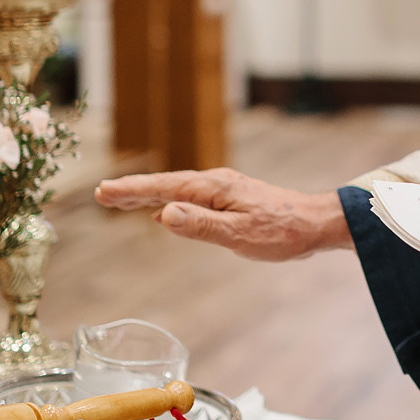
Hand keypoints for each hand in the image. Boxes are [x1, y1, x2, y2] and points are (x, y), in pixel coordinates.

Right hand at [93, 168, 351, 261]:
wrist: (316, 224)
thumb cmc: (282, 232)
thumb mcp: (239, 235)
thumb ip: (201, 226)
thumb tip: (164, 215)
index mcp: (214, 189)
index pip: (164, 188)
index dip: (133, 191)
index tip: (105, 192)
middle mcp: (216, 183)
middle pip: (167, 185)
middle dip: (134, 190)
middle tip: (103, 194)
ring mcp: (224, 190)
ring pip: (178, 190)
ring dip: (150, 195)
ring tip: (123, 200)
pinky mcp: (232, 200)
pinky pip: (192, 198)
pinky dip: (171, 202)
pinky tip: (164, 212)